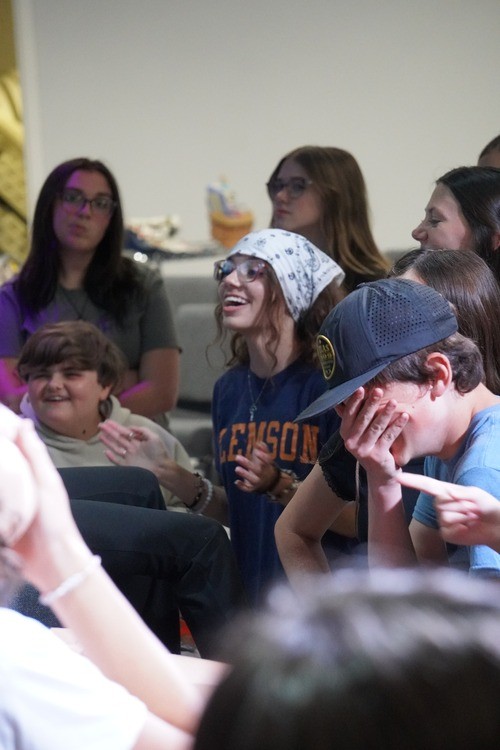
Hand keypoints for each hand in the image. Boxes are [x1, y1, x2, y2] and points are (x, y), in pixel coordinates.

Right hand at [0, 410, 87, 589]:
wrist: (52, 562)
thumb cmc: (54, 519)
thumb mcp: (46, 483)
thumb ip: (34, 455)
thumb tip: (23, 422)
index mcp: (30, 476)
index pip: (10, 451)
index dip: (0, 438)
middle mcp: (17, 490)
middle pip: (1, 469)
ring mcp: (5, 508)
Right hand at [98, 419, 169, 475]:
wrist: (161, 469)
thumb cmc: (159, 453)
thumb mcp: (154, 437)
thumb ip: (143, 430)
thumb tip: (130, 427)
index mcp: (137, 441)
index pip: (124, 432)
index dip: (116, 427)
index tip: (108, 421)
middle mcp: (131, 448)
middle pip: (118, 438)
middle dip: (109, 432)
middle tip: (100, 425)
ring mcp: (128, 457)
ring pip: (116, 448)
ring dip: (108, 442)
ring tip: (100, 435)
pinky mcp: (127, 466)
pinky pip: (117, 461)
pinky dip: (111, 457)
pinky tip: (105, 452)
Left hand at [234, 441, 276, 493]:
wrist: (271, 484)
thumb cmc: (265, 468)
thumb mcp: (266, 459)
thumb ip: (263, 450)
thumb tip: (259, 442)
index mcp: (267, 466)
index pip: (266, 462)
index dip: (262, 457)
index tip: (256, 452)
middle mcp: (263, 475)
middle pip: (257, 470)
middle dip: (248, 464)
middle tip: (237, 457)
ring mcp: (258, 482)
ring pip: (253, 480)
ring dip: (245, 474)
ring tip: (236, 468)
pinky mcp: (253, 489)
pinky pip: (248, 489)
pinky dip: (242, 486)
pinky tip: (236, 482)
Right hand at [336, 387, 407, 481]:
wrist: (379, 473)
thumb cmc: (369, 446)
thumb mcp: (356, 433)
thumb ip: (351, 417)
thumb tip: (339, 399)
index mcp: (345, 433)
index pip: (349, 414)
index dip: (354, 401)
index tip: (362, 388)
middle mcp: (351, 442)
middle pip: (363, 419)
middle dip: (371, 404)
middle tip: (379, 390)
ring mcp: (364, 450)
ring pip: (376, 427)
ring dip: (386, 413)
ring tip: (394, 401)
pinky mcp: (378, 456)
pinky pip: (389, 437)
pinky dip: (397, 425)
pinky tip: (404, 416)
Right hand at [397, 472, 499, 549]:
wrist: (494, 525)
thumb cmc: (486, 506)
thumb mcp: (475, 494)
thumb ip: (460, 493)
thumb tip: (446, 495)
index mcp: (445, 492)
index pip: (425, 485)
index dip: (412, 481)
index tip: (398, 477)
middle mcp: (440, 505)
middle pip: (440, 502)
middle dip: (460, 505)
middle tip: (472, 508)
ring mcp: (442, 520)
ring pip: (445, 516)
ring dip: (464, 516)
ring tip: (471, 517)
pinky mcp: (446, 533)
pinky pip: (448, 529)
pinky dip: (462, 528)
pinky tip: (468, 527)